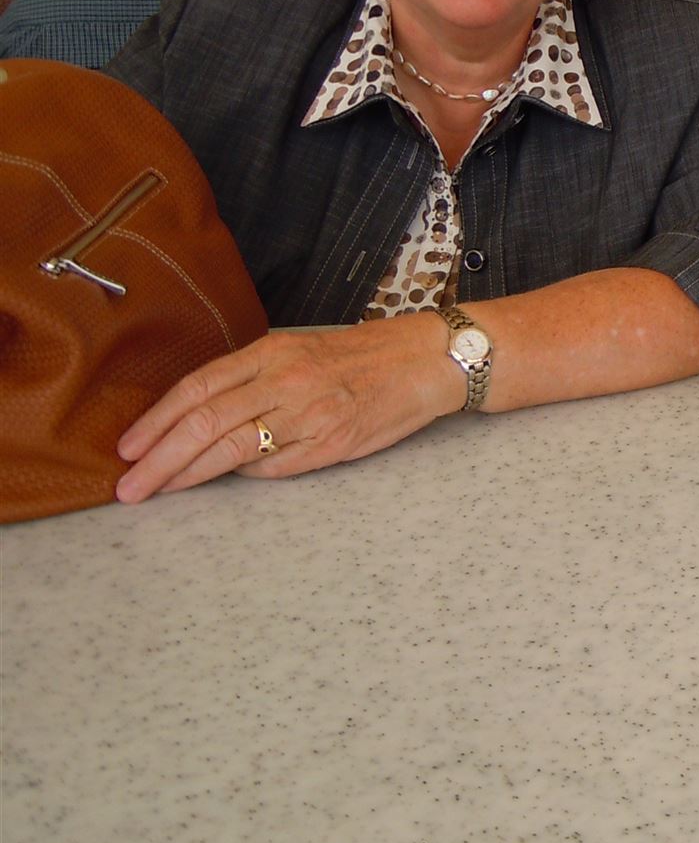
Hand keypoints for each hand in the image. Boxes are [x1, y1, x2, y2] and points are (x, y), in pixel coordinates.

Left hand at [114, 316, 457, 502]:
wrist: (427, 360)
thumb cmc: (363, 355)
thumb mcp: (302, 349)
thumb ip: (255, 379)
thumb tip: (204, 419)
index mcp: (275, 352)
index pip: (200, 386)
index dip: (158, 419)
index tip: (128, 447)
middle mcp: (288, 380)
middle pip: (207, 421)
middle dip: (160, 457)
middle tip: (128, 486)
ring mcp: (311, 413)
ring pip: (235, 448)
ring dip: (189, 475)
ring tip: (158, 492)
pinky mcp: (334, 442)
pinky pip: (278, 467)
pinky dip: (248, 476)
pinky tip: (230, 481)